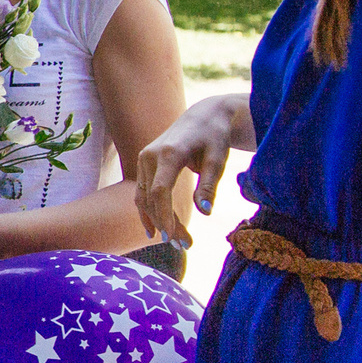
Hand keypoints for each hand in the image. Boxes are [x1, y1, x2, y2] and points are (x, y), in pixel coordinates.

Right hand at [135, 95, 242, 246]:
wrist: (204, 116)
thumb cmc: (214, 137)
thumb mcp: (218, 159)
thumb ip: (209, 185)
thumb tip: (205, 212)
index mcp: (169, 153)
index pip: (160, 191)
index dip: (164, 216)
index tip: (173, 237)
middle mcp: (150, 156)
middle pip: (151, 198)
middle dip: (164, 224)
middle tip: (183, 246)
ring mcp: (144, 159)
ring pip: (144, 198)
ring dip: (156, 221)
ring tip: (175, 241)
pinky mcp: (145, 164)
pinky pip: (143, 192)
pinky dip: (148, 211)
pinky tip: (154, 229)